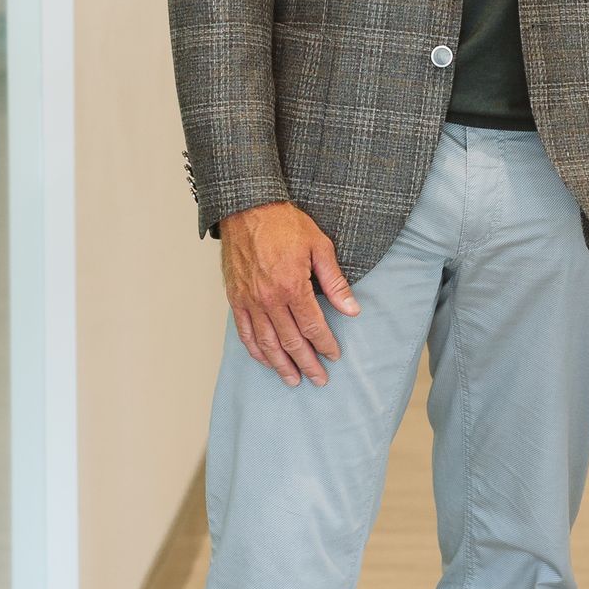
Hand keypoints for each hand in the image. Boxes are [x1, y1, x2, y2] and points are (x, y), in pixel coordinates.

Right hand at [220, 202, 357, 386]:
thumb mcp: (319, 246)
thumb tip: (352, 309)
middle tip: (319, 379)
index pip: (312, 326)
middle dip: (307, 363)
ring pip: (266, 343)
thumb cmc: (285, 224)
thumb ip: (335, 282)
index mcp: (292, 286)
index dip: (325, 344)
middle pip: (290, 341)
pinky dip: (255, 350)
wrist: (247, 208)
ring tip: (293, 380)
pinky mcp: (235, 298)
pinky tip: (266, 360)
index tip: (334, 356)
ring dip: (281, 365)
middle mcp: (269, 299)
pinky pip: (245, 332)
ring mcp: (249, 300)